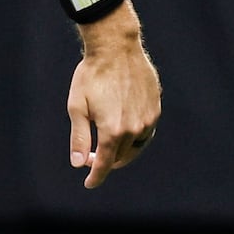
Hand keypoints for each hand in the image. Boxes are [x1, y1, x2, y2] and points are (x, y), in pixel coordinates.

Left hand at [69, 6, 161, 188]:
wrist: (116, 50)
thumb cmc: (90, 76)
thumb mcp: (77, 107)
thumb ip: (79, 138)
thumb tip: (78, 163)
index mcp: (113, 130)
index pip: (105, 163)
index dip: (96, 176)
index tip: (89, 184)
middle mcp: (135, 128)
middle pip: (120, 156)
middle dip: (105, 162)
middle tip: (89, 158)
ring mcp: (149, 119)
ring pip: (136, 147)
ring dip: (122, 153)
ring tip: (106, 150)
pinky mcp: (156, 109)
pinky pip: (146, 133)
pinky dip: (135, 140)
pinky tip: (123, 135)